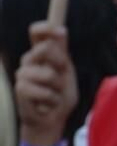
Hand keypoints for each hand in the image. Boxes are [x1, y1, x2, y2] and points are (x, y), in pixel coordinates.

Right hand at [14, 23, 77, 145]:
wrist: (52, 118)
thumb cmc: (61, 93)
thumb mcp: (67, 70)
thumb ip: (62, 51)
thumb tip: (60, 29)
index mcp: (43, 53)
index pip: (37, 32)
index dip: (46, 27)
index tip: (60, 31)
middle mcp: (30, 60)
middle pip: (45, 48)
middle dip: (60, 63)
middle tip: (62, 75)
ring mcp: (23, 73)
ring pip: (47, 74)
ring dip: (57, 87)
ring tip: (54, 94)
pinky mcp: (20, 89)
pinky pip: (42, 90)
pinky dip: (51, 99)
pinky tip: (47, 103)